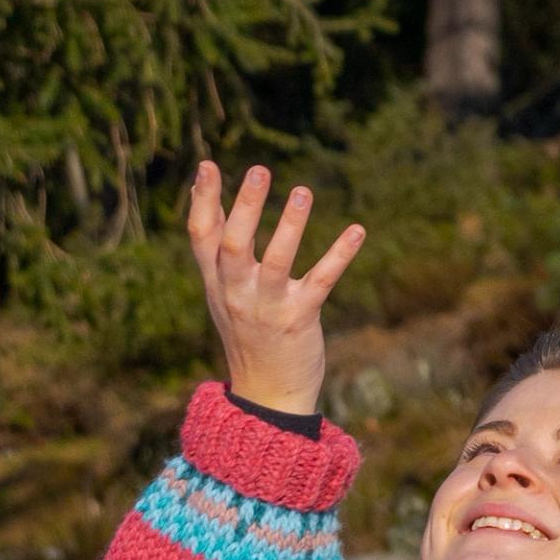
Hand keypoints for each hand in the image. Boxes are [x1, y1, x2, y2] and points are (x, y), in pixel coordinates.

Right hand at [187, 156, 368, 419]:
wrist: (266, 394)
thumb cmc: (246, 332)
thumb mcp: (222, 292)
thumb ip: (217, 250)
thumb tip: (204, 198)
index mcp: (216, 282)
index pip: (202, 236)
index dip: (203, 200)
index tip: (207, 165)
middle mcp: (236, 292)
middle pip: (234, 244)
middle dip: (246, 207)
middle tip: (259, 169)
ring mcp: (268, 306)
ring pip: (276, 261)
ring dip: (291, 225)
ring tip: (303, 191)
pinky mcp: (300, 318)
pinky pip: (321, 281)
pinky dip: (340, 254)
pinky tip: (358, 230)